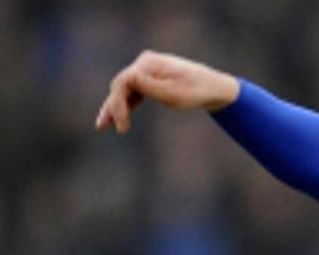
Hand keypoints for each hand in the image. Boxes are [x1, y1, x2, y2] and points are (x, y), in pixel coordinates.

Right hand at [95, 50, 239, 133]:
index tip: (121, 125)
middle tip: (104, 127)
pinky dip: (126, 105)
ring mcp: (148, 70)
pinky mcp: (152, 79)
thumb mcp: (174, 93)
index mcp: (149, 63)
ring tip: (103, 125)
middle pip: (120, 85)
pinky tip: (119, 118)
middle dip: (112, 107)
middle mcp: (145, 63)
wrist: (215, 89)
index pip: (124, 82)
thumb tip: (128, 79)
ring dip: (115, 107)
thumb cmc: (197, 91)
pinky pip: (134, 92)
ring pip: (125, 89)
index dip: (117, 104)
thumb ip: (149, 87)